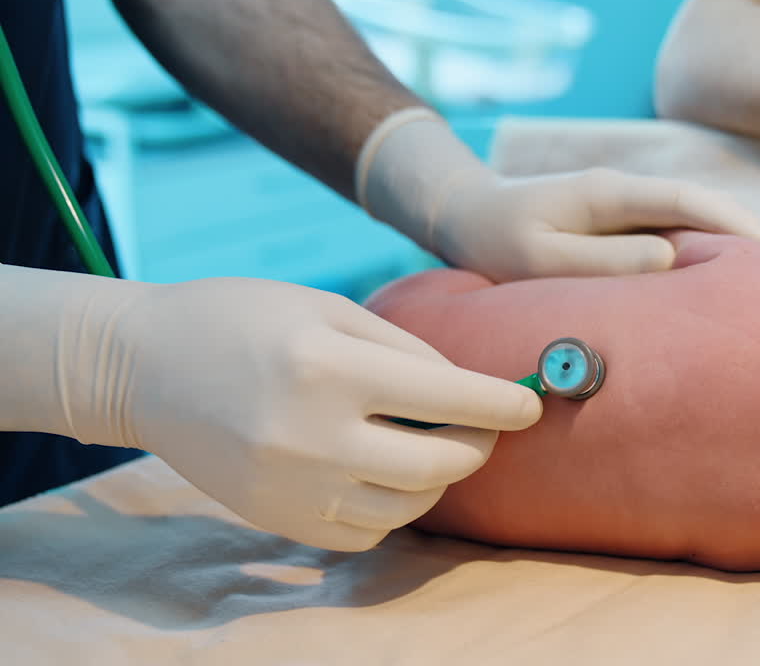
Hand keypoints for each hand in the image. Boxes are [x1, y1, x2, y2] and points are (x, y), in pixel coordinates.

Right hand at [24, 272, 541, 550]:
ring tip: (435, 447)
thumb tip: (470, 390)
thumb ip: (404, 350)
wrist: (144, 365)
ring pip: (405, 509)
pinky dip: (392, 508)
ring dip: (439, 482)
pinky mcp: (275, 519)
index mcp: (328, 368)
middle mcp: (310, 436)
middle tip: (484, 427)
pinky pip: (364, 533)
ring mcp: (290, 487)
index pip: (447, 399)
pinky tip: (385, 473)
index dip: (501, 405)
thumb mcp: (328, 309)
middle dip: (478, 447)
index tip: (531, 405)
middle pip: (436, 467)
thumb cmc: (243, 318)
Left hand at [357, 110, 759, 281]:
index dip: (738, 225)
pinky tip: (713, 287)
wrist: (463, 215)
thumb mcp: (541, 257)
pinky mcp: (616, 226)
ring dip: (726, 247)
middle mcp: (625, 193)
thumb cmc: (495, 241)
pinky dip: (698, 256)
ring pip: (689, 222)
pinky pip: (668, 237)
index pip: (691, 200)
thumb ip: (603, 260)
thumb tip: (671, 259)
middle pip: (702, 208)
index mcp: (612, 192)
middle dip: (747, 237)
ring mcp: (622, 207)